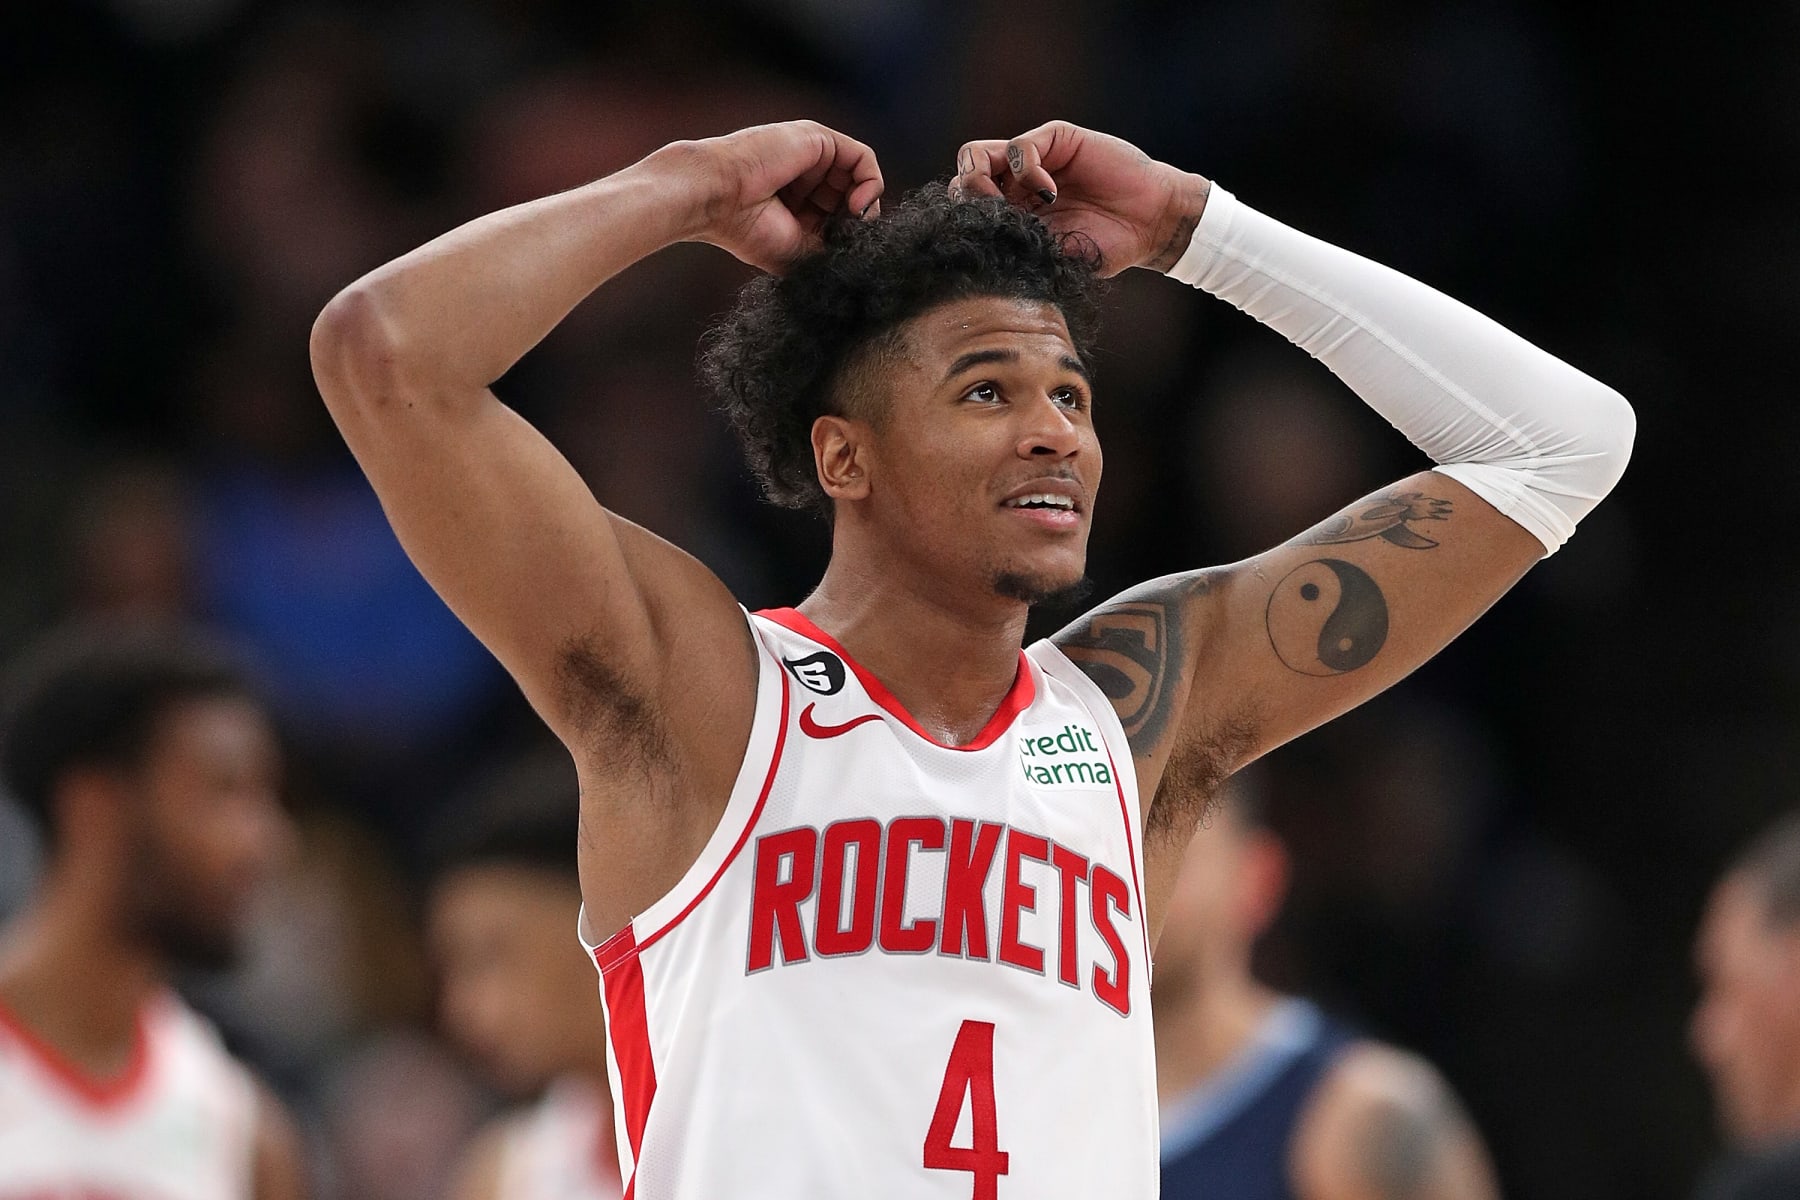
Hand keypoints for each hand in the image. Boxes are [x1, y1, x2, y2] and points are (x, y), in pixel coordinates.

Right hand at [679, 121, 884, 273]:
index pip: (840, 219)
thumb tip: (863, 249)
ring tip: (852, 221)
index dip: (849, 236)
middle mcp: (806, 179)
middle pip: (853, 197)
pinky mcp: (819, 139)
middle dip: (857, 221)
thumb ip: (830, 248)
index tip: (843, 250)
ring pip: (860, 178)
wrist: (717, 196)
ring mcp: (812, 157)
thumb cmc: (745, 228)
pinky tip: (857, 204)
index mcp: (797, 206)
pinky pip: (863, 158)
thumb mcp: (797, 252)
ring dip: (866, 205)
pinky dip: (871, 183)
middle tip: (849, 237)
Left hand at [950, 122, 1208, 276]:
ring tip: (1006, 203)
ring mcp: (1033, 160)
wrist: (1149, 226)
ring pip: (975, 155)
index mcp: (1008, 214)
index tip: (981, 242)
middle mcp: (1013, 185)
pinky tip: (1049, 193)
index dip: (962, 222)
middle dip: (965, 200)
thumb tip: (972, 251)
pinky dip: (1025, 170)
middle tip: (990, 219)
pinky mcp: (1056, 139)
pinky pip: (1018, 146)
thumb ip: (1016, 247)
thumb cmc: (1104, 246)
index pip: (962, 207)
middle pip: (960, 178)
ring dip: (981, 179)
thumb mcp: (1053, 256)